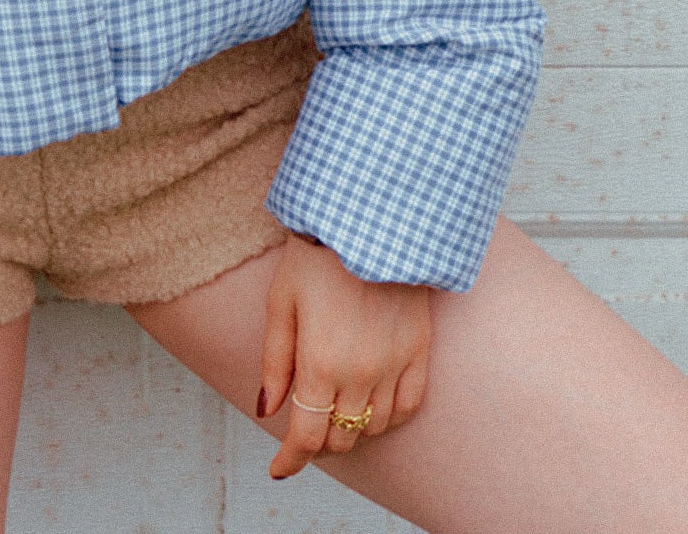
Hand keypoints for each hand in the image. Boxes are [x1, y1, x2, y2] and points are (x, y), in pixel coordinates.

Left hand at [257, 234, 430, 478]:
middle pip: (340, 438)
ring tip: (335, 414)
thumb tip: (266, 411)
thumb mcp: (281, 302)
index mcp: (319, 364)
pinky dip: (390, 418)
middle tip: (304, 430)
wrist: (371, 219)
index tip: (279, 469)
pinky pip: (410, 406)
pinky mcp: (420, 351)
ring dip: (351, 432)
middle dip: (317, 443)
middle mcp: (360, 374)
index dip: (290, 460)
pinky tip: (374, 410)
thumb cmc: (316, 256)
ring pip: (374, 428)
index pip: (306, 436)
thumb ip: (274, 362)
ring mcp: (395, 364)